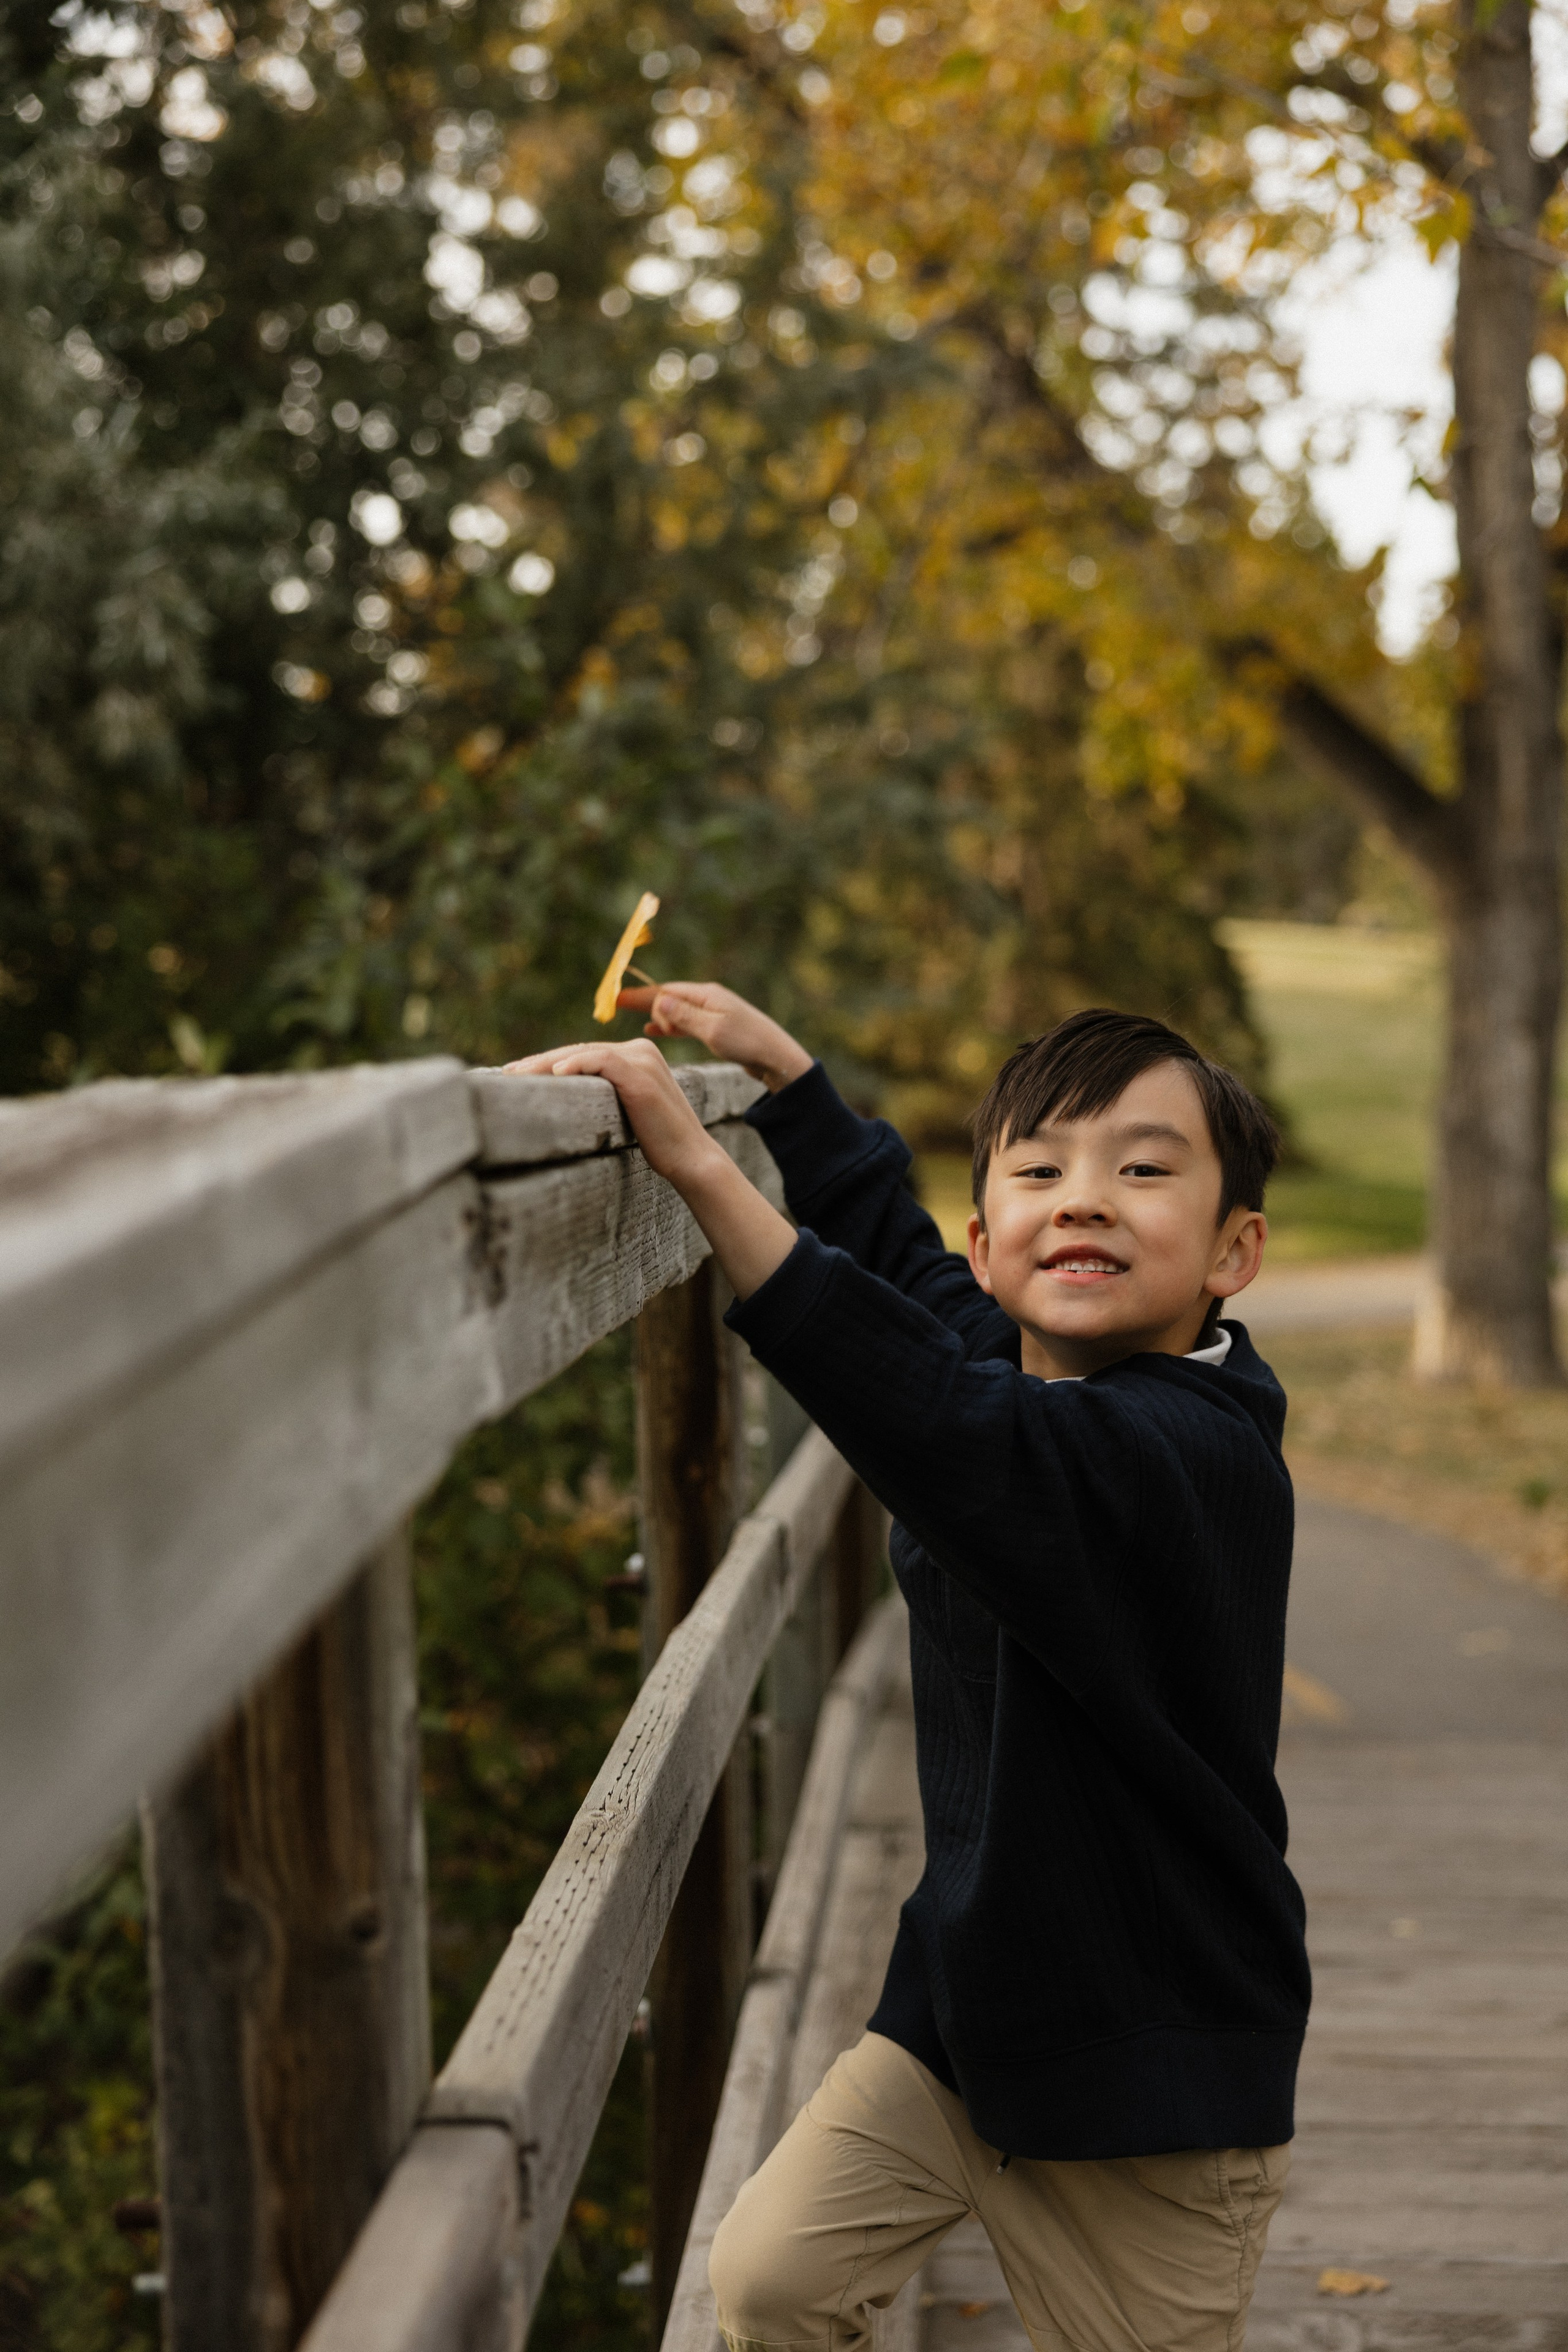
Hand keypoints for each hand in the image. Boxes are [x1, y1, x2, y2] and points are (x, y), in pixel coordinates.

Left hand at [501, 1034, 797, 1298]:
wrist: (691, 1159)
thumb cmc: (659, 1143)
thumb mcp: (626, 1112)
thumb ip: (605, 1095)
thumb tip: (565, 1099)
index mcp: (638, 1056)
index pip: (585, 1052)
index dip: (549, 1061)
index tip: (519, 1074)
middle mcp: (641, 1050)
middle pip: (579, 1050)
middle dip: (541, 1061)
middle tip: (507, 1073)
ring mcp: (642, 1060)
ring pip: (584, 1052)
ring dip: (546, 1063)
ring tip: (517, 1075)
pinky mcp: (641, 1075)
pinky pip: (601, 1061)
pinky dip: (576, 1065)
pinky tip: (554, 1075)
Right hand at [615, 982, 813, 1092]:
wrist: (777, 1056)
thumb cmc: (747, 1043)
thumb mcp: (713, 1030)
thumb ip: (685, 1017)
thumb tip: (660, 999)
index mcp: (706, 995)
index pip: (666, 991)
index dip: (640, 995)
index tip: (616, 998)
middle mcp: (708, 999)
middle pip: (668, 997)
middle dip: (644, 1002)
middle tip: (619, 1005)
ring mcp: (713, 1012)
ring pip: (676, 1010)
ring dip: (655, 1014)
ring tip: (632, 1017)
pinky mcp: (716, 1027)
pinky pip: (684, 1022)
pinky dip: (668, 1025)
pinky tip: (654, 1031)